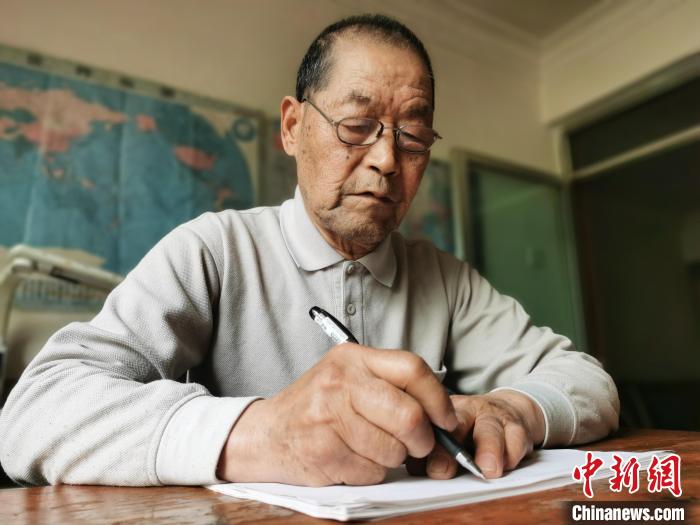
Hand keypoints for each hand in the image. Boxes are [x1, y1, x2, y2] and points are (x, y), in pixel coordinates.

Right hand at [217, 343, 457, 485]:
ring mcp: (328, 417)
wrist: (267, 432)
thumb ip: (390, 385)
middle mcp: (340, 382)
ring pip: (393, 449)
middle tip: (417, 445)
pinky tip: (353, 459)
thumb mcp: (348, 377)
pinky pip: (371, 472)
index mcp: (353, 358)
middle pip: (409, 415)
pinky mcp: (322, 451)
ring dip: (393, 459)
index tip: (446, 420)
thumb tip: (442, 415)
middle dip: (422, 440)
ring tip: (373, 449)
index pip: (413, 369)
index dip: (438, 399)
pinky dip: (371, 473)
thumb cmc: (317, 406)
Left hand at [406, 390, 544, 479]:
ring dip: (488, 450)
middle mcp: (468, 411)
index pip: (430, 424)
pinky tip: (506, 465)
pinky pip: (517, 440)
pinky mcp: (518, 428)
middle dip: (449, 449)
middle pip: (457, 423)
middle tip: (443, 470)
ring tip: (487, 469)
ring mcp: (494, 418)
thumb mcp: (448, 437)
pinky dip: (512, 454)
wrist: (510, 412)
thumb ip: (430, 452)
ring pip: (490, 430)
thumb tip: (415, 467)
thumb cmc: (471, 431)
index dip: (424, 443)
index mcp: (444, 413)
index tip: (419, 459)